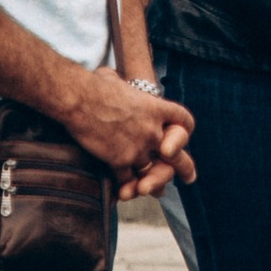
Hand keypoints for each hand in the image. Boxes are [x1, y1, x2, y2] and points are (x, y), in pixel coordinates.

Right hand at [61, 69, 195, 196]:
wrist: (80, 99)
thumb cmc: (95, 86)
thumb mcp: (117, 81)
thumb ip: (122, 87)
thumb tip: (109, 78)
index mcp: (156, 109)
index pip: (183, 120)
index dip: (184, 129)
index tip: (183, 136)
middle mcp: (152, 131)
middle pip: (176, 155)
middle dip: (184, 168)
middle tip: (190, 177)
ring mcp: (138, 148)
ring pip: (150, 172)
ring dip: (150, 183)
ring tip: (152, 190)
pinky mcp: (120, 161)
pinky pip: (127, 180)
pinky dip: (124, 187)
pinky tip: (121, 191)